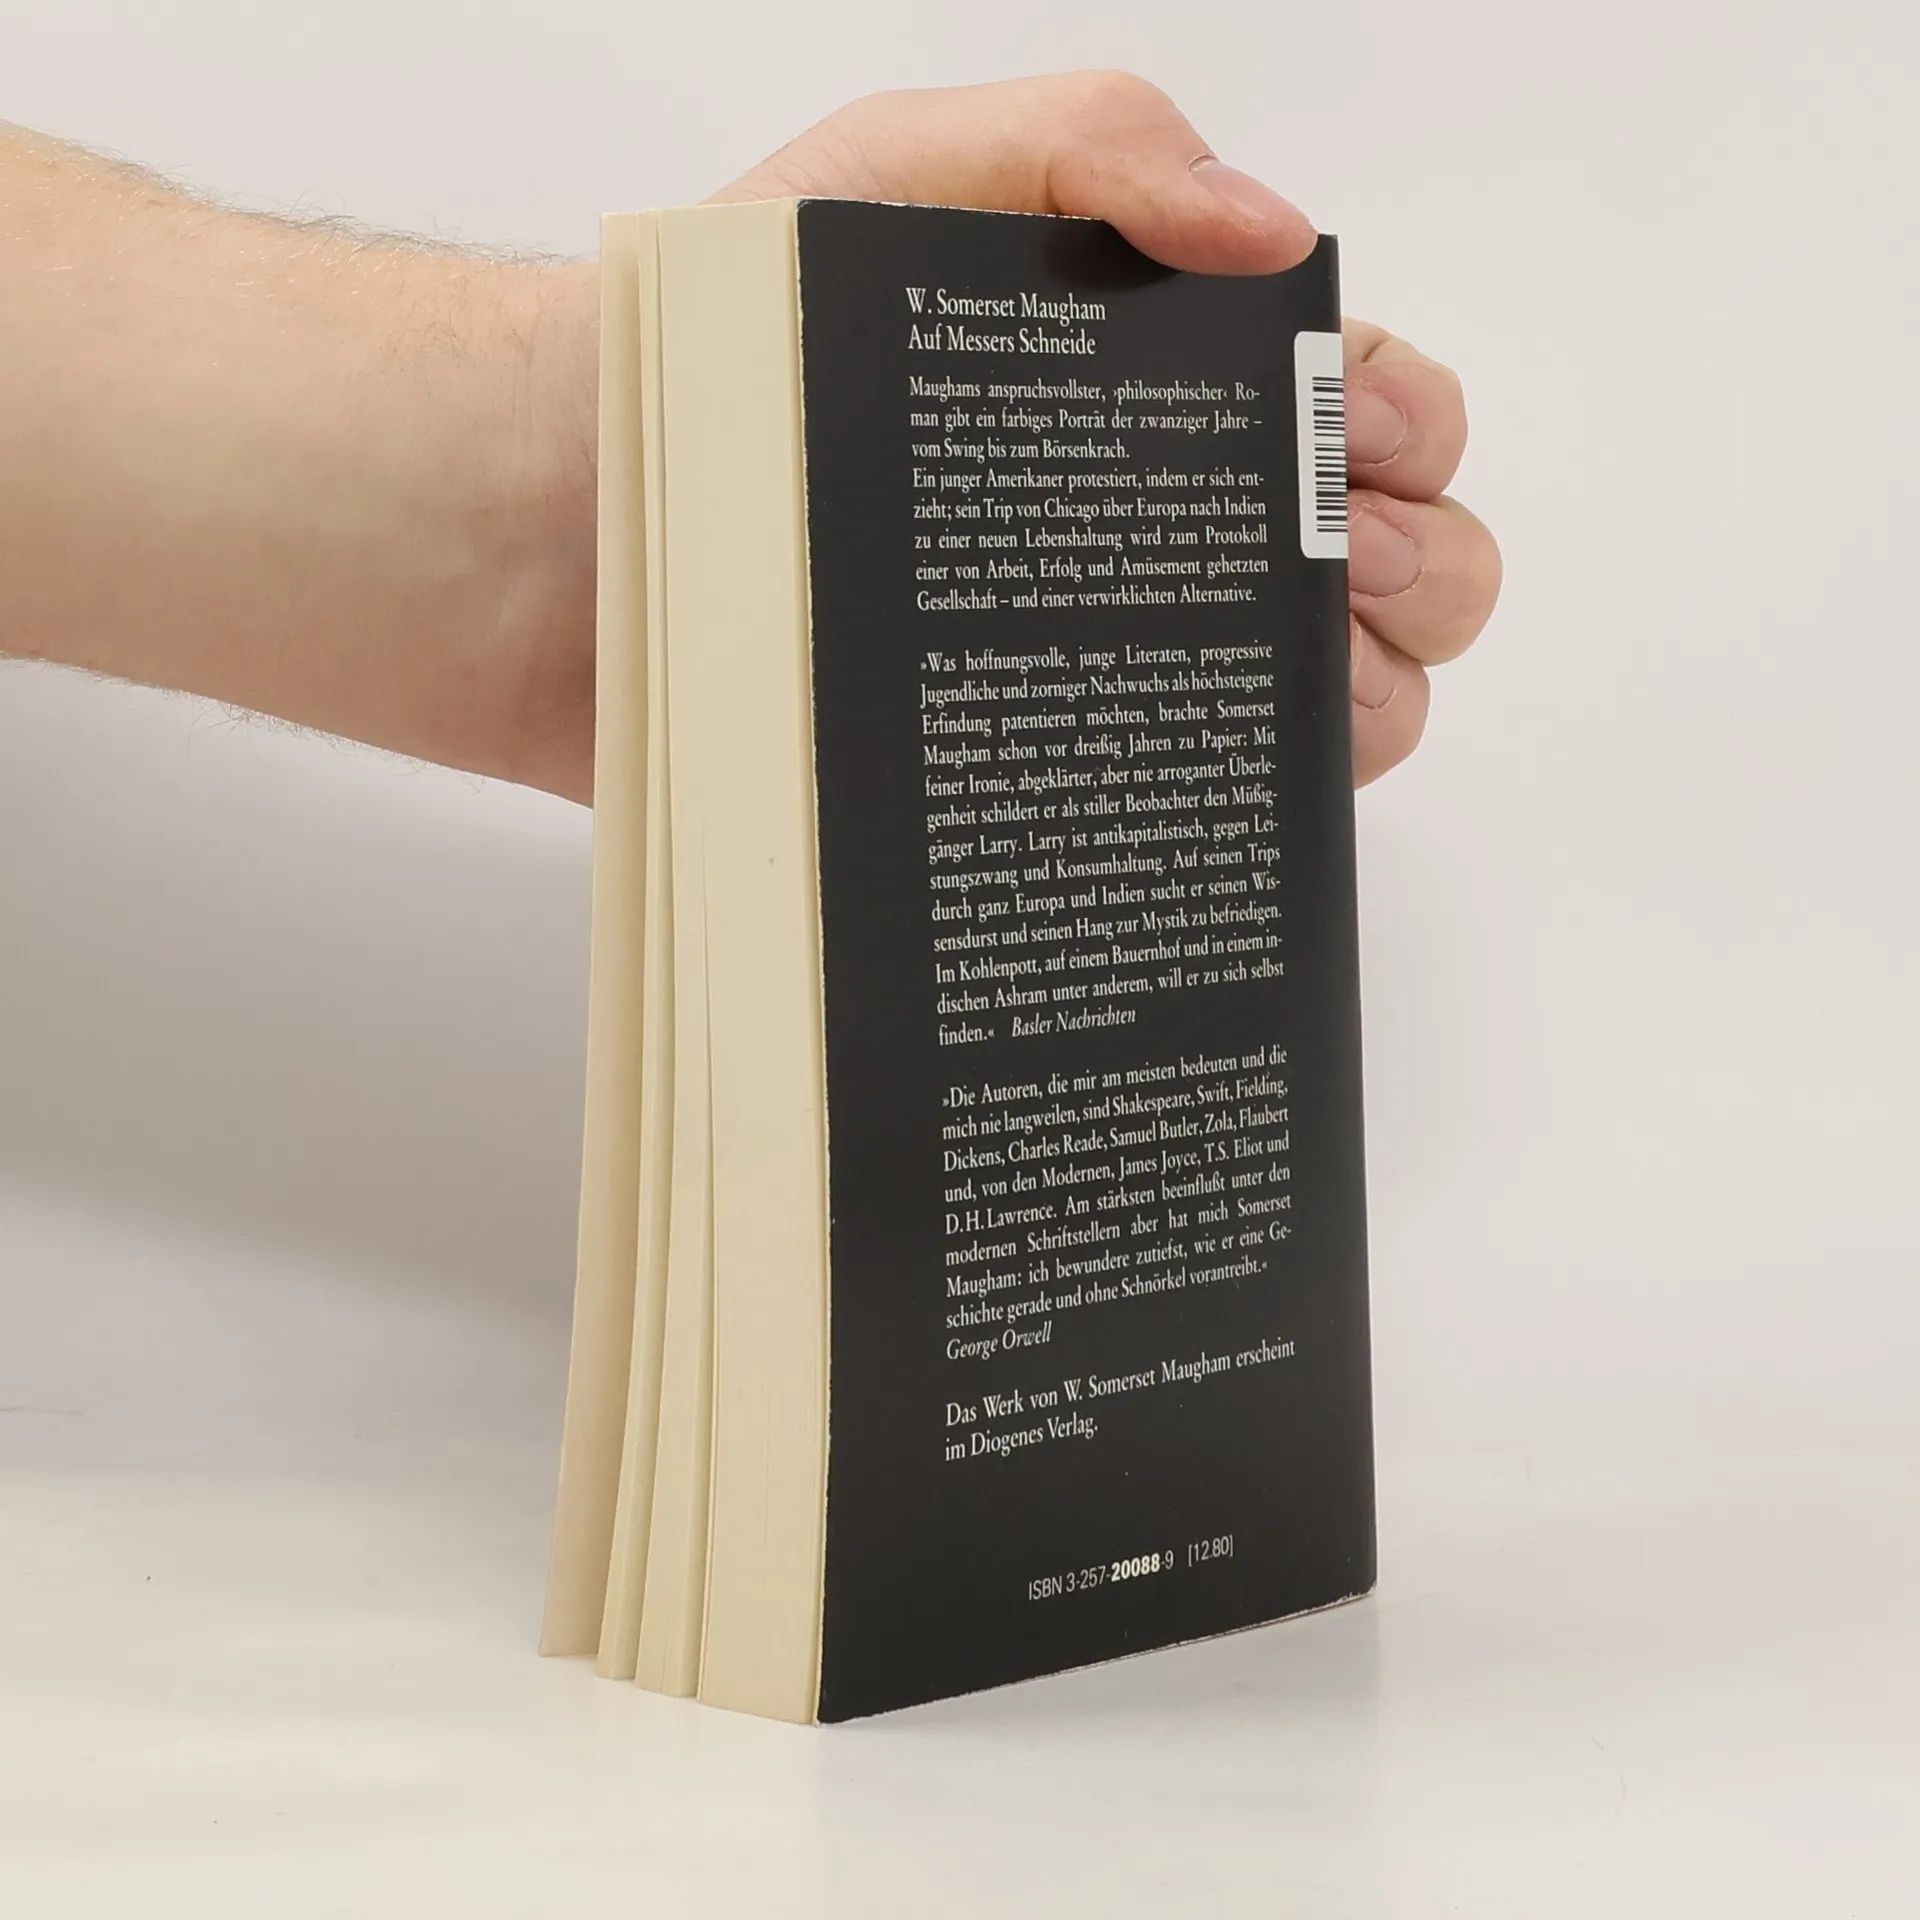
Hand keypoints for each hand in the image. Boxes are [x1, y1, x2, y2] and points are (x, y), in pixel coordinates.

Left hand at [713, 72, 1501, 785]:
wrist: (562, 534)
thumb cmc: (726, 350)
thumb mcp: (899, 174)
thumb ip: (1096, 151)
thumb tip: (1277, 238)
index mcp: (1156, 384)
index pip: (1365, 406)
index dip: (1397, 428)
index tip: (1341, 448)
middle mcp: (1154, 531)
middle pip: (1393, 564)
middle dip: (1414, 564)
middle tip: (1323, 571)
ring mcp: (1108, 663)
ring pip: (1337, 705)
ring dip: (1366, 696)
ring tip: (1283, 680)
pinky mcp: (1044, 779)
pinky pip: (1199, 814)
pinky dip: (1255, 803)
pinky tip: (1211, 777)